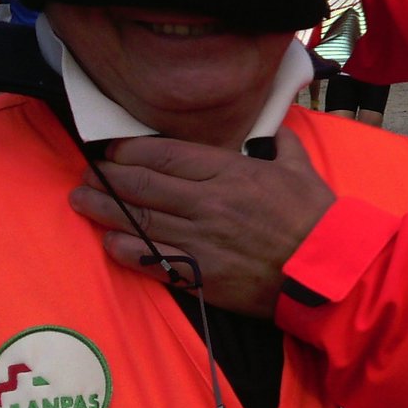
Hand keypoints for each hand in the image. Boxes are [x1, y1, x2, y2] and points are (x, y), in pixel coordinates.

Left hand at [67, 125, 334, 317]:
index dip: (132, 149)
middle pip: (144, 184)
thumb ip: (280, 145)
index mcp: (230, 172)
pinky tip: (109, 242)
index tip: (113, 148)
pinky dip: (127, 251)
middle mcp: (207, 203)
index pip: (166, 154)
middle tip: (88, 172)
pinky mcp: (200, 274)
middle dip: (109, 176)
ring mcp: (200, 240)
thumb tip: (271, 132)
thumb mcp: (300, 169)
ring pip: (141, 221)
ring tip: (81, 200)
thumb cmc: (315, 217)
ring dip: (106, 210)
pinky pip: (154, 260)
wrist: (325, 269)